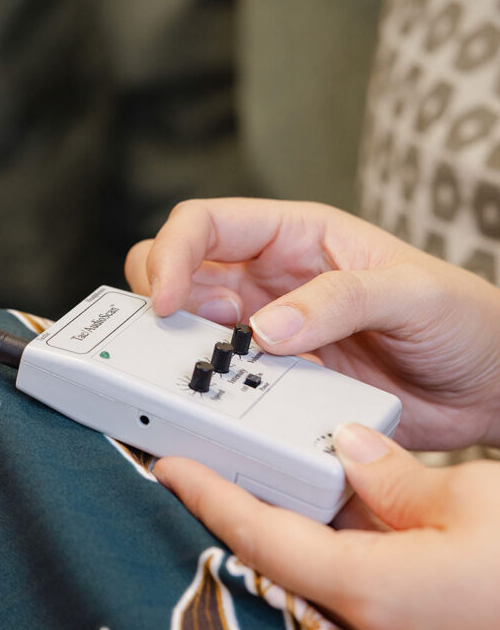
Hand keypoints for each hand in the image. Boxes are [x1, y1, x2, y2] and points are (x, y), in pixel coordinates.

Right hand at [124, 198, 499, 450]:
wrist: (487, 387)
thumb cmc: (464, 319)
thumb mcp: (412, 291)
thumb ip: (341, 299)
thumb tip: (266, 328)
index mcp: (293, 236)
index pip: (204, 224)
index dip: (172, 254)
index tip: (168, 302)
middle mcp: (266, 280)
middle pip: (176, 272)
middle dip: (161, 301)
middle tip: (177, 340)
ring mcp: (263, 332)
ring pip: (186, 330)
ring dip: (178, 351)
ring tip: (204, 375)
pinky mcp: (270, 381)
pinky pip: (218, 381)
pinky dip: (205, 393)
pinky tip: (224, 405)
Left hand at [153, 423, 499, 629]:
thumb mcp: (478, 502)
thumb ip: (397, 479)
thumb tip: (351, 449)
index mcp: (374, 590)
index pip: (262, 536)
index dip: (211, 496)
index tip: (169, 465)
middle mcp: (372, 625)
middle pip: (280, 555)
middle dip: (242, 507)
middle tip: (207, 459)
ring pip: (318, 568)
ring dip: (290, 522)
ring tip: (262, 469)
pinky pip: (360, 580)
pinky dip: (339, 541)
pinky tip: (337, 502)